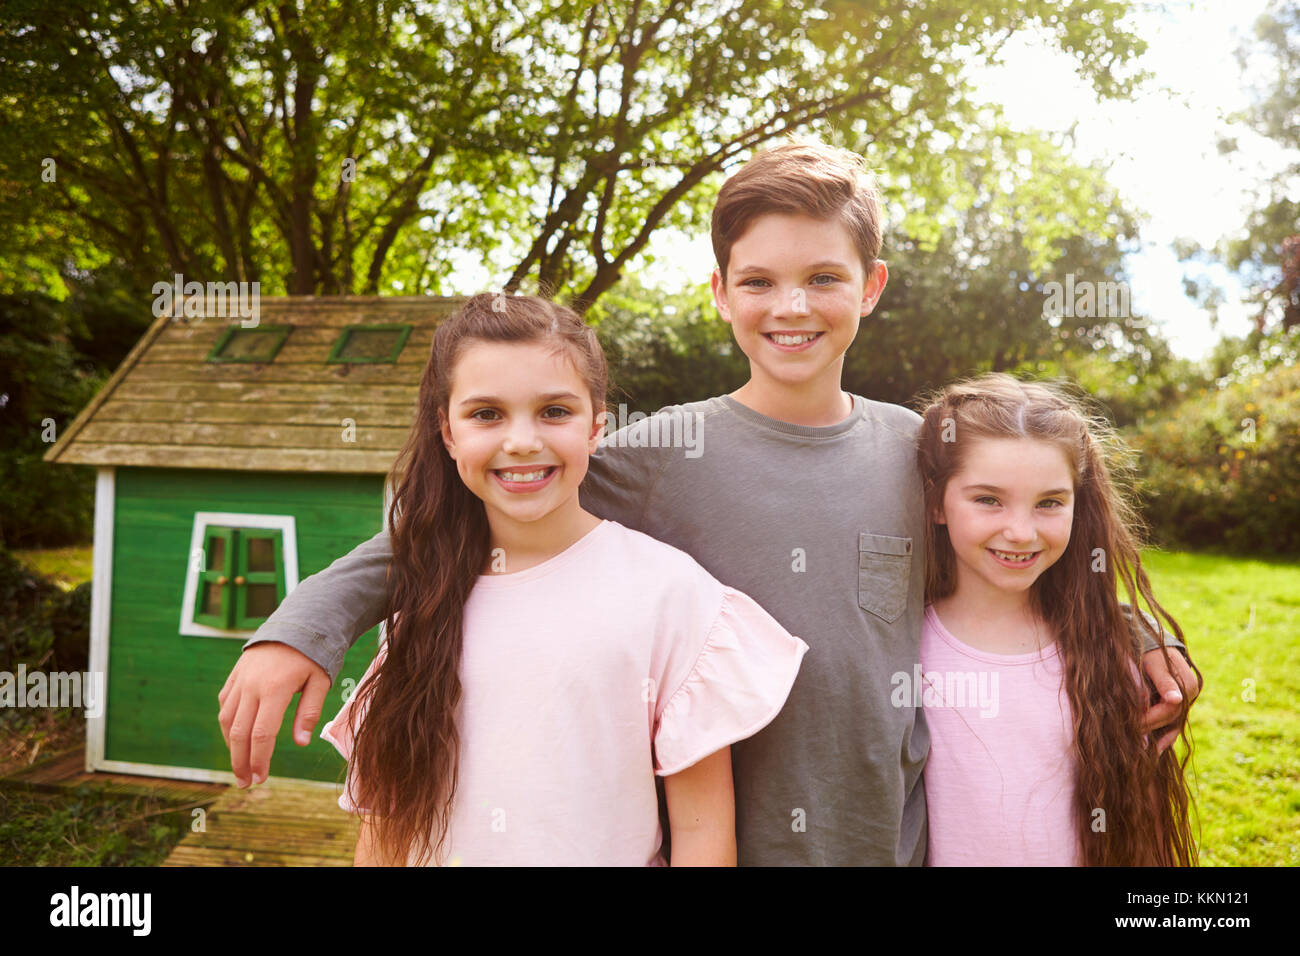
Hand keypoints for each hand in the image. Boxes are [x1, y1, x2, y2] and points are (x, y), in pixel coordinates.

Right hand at [217, 641, 330, 787]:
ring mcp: (240, 680)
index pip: (262, 734)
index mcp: (275, 689)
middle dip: (240, 762)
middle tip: (245, 783)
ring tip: (240, 765)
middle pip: (238, 732)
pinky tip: (234, 738)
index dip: (259, 760)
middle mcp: (252, 686)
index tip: (261, 779)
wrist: (295, 622)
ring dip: (231, 746)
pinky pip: (225, 704)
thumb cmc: (313, 654)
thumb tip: (301, 743)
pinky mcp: (235, 676)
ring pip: (226, 720)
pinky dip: (226, 724)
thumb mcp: (320, 681)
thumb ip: (309, 712)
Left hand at [1141, 646, 1201, 753]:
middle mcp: (1190, 692)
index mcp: (1185, 683)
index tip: (1132, 725)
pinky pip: (1174, 720)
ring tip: (1148, 753)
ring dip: (1161, 737)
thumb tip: (1176, 700)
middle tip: (1131, 739)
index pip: (1168, 709)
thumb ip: (1163, 681)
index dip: (1149, 719)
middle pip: (1171, 717)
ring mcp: (1186, 698)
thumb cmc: (1148, 650)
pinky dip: (1166, 733)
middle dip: (1151, 728)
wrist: (1150, 640)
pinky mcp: (1180, 701)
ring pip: (1174, 722)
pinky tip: (1157, 748)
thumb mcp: (1153, 662)